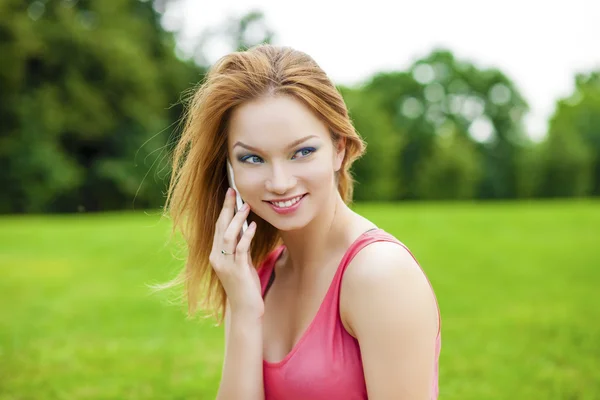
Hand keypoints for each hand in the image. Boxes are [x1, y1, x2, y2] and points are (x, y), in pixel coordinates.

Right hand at [209, 188, 262, 316]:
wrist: (246, 310)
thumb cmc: (245, 286)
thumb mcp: (242, 263)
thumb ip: (241, 248)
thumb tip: (246, 229)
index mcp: (216, 255)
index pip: (218, 227)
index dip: (224, 210)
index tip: (230, 194)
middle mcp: (217, 258)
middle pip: (220, 227)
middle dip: (227, 208)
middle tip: (233, 191)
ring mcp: (225, 264)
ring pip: (228, 236)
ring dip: (237, 219)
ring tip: (246, 206)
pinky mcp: (237, 270)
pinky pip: (241, 249)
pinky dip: (246, 236)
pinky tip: (252, 226)